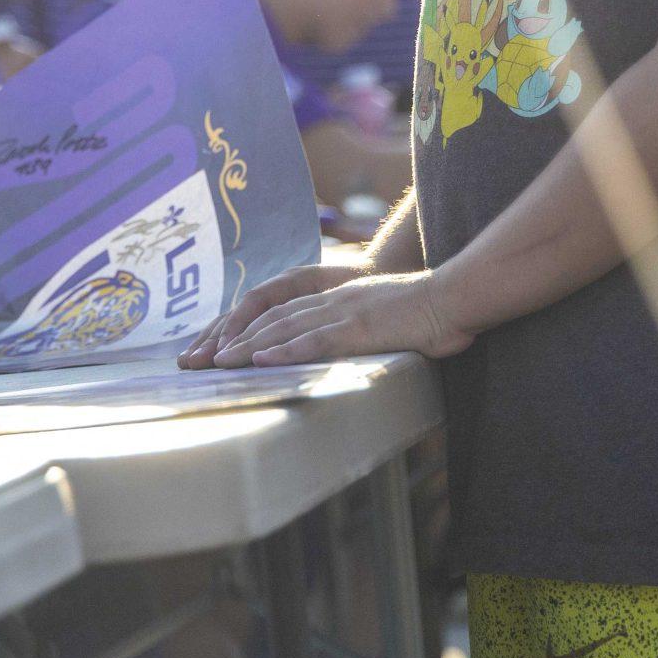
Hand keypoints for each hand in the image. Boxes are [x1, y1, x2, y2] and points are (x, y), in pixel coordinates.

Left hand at [187, 269, 472, 368]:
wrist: (455, 295)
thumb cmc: (426, 312)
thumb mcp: (382, 319)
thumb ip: (358, 330)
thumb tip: (346, 346)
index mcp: (332, 297)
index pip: (277, 310)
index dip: (244, 328)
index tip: (217, 346)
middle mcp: (329, 300)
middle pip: (269, 318)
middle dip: (233, 338)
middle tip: (201, 359)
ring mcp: (343, 311)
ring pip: (284, 328)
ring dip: (249, 345)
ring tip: (219, 362)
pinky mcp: (360, 327)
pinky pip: (316, 339)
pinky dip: (286, 350)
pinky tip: (263, 361)